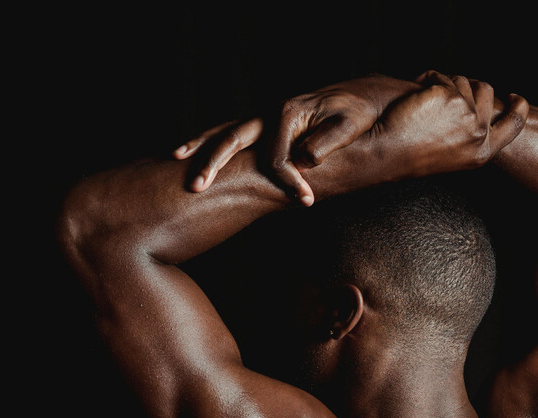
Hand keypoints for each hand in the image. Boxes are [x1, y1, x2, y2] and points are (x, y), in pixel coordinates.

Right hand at [175, 74, 417, 202]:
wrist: (361, 95)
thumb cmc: (359, 112)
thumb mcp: (351, 124)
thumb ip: (329, 141)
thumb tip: (305, 159)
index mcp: (289, 113)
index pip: (277, 156)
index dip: (288, 181)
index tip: (304, 202)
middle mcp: (269, 112)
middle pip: (232, 138)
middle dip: (213, 163)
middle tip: (197, 188)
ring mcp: (264, 118)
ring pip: (223, 131)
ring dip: (200, 147)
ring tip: (175, 160)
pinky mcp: (264, 125)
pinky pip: (231, 133)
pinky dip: (209, 142)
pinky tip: (192, 154)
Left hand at [368, 70, 528, 178]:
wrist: (388, 154)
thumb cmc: (414, 155)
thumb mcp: (454, 154)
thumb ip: (472, 135)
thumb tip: (479, 107)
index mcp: (483, 152)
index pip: (514, 124)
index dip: (519, 107)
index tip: (514, 96)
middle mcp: (478, 133)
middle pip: (485, 91)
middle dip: (468, 86)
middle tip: (446, 92)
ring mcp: (465, 112)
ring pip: (462, 81)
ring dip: (444, 82)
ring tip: (425, 100)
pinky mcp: (447, 95)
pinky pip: (439, 75)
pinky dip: (425, 79)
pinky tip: (413, 94)